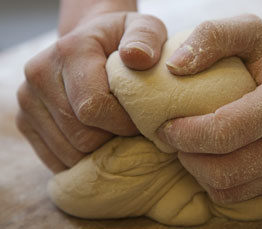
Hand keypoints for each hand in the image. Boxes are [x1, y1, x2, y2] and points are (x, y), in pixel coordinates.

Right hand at [17, 12, 166, 172]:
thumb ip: (146, 39)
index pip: (94, 107)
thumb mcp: (144, 30)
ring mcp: (28, 100)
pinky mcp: (25, 121)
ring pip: (69, 152)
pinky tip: (98, 142)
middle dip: (114, 140)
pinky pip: (56, 159)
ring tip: (115, 133)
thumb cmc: (123, 42)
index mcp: (70, 52)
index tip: (141, 121)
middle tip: (131, 131)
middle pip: (82, 136)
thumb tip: (137, 57)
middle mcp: (39, 74)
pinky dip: (82, 160)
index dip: (124, 124)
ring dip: (99, 152)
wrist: (91, 45)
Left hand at [158, 14, 261, 203]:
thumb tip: (173, 66)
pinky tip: (212, 159)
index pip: (223, 131)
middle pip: (224, 170)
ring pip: (229, 190)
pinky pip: (241, 196)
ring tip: (191, 148)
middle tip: (174, 139)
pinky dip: (217, 183)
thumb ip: (212, 36)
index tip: (166, 125)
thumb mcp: (251, 32)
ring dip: (198, 173)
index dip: (185, 134)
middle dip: (187, 158)